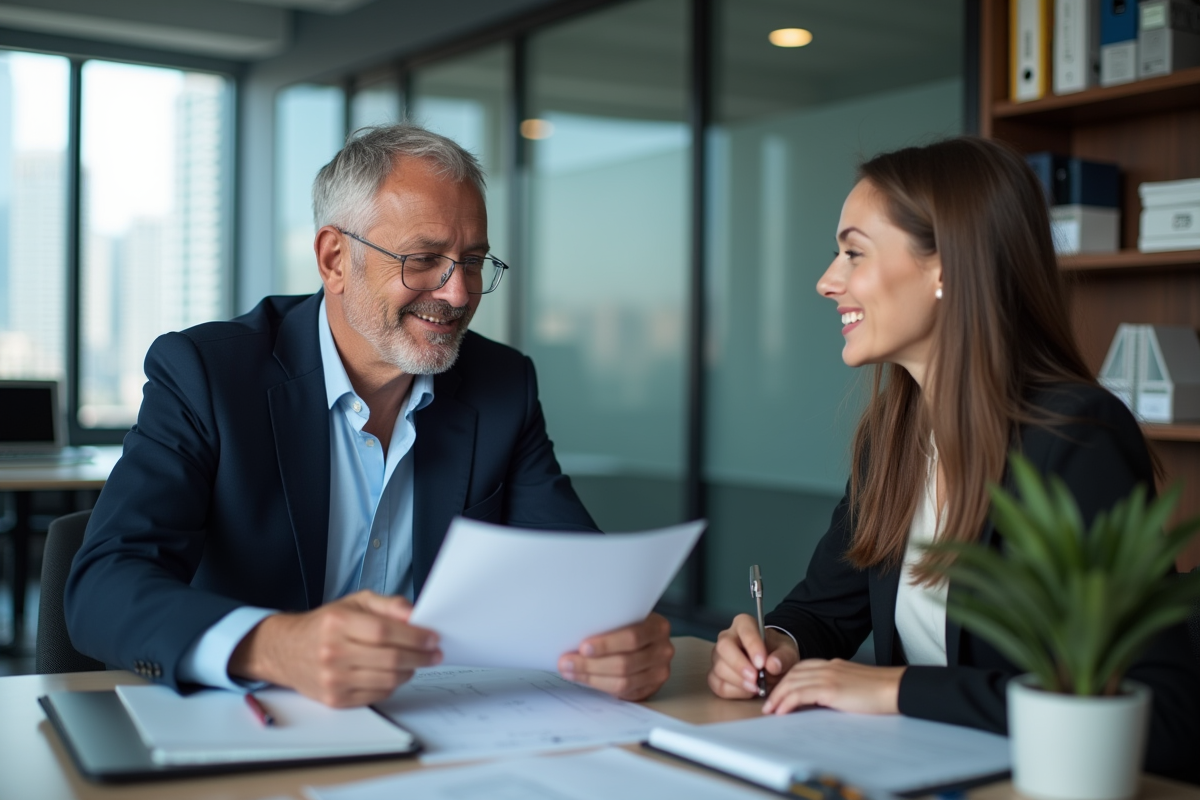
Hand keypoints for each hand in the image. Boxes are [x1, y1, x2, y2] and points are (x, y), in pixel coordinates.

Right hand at [229, 590, 441, 707]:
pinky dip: (393, 685)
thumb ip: (387, 604)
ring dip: (410, 671)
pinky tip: (396, 673)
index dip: (414, 636)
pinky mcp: (335, 699)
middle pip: (390, 659)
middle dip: (420, 657)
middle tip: (434, 653)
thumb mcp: (355, 603)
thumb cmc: (326, 624)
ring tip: (417, 662)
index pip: (385, 632)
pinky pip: (377, 695)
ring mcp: (333, 679)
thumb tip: (416, 614)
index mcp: (338, 623)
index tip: (432, 637)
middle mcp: (333, 652)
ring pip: (387, 680)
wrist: (286, 651)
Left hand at [557, 613, 672, 700]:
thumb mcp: (625, 617)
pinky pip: (623, 693)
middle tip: (568, 662)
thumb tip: (573, 633)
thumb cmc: (630, 626)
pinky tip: (585, 679)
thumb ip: (609, 623)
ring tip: (571, 672)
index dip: (606, 644)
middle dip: (591, 664)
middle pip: (625, 663)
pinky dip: (601, 686)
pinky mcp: (650, 688)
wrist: (647, 640)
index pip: (632, 638)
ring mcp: (659, 672)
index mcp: (658, 627)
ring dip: (592, 678)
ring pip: (622, 681)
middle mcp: (662, 650)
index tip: (583, 647)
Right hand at [708, 614, 799, 698]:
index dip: (752, 646)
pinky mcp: (716, 675)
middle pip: (724, 647)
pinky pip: (718, 685)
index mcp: (743, 624)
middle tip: (755, 678)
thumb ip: (783, 657)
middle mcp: (727, 638)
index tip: (762, 663)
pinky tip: (749, 691)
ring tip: (756, 687)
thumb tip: (773, 665)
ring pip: (719, 668)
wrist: (772, 663)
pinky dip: (734, 692)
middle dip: (739, 664)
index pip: (744, 630)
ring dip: (738, 681)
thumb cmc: (777, 653)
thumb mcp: (787, 652)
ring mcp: (719, 657)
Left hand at [762, 659, 903, 714]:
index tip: (778, 694)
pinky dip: (787, 702)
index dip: (786, 680)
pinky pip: (800, 694)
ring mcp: (828, 676)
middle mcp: (828, 667)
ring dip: (778, 697)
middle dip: (777, 689)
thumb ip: (836, 689)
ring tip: (770, 710)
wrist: (896, 689)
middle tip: (768, 704)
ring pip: (792, 683)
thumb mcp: (853, 687)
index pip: (801, 668)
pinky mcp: (831, 688)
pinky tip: (782, 712)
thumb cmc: (880, 692)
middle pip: (792, 674)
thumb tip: (822, 703)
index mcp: (833, 665)